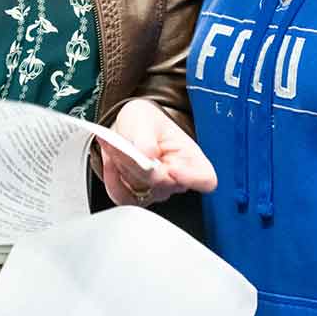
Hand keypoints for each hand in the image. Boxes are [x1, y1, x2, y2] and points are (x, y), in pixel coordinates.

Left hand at [99, 98, 216, 206]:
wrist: (128, 127)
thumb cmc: (144, 120)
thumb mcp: (144, 118)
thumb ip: (147, 138)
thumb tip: (147, 156)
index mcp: (190, 157)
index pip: (205, 179)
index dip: (192, 178)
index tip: (172, 167)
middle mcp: (177, 178)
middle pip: (164, 185)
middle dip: (141, 165)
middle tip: (127, 145)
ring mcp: (157, 189)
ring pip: (141, 190)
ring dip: (124, 168)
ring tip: (115, 146)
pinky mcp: (137, 196)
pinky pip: (123, 197)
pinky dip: (113, 180)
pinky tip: (111, 162)